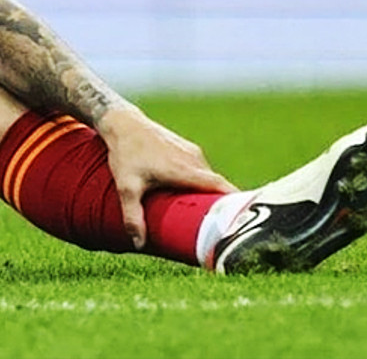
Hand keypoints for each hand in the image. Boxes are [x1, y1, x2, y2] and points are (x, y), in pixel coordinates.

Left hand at [97, 104, 237, 248]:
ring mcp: (192, 151)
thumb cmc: (125, 155)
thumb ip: (133, 216)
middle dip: (222, 205)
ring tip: (207, 215)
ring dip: (208, 193)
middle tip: (223, 227)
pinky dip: (200, 183)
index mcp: (185, 170)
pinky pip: (200, 169)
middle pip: (217, 186)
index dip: (236, 203)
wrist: (122, 123)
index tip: (244, 219)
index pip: (221, 188)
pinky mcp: (186, 147)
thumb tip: (139, 244)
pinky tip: (191, 195)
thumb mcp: (126, 188)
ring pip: (207, 177)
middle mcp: (194, 160)